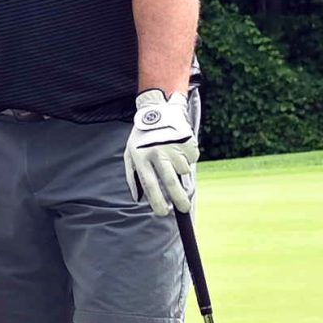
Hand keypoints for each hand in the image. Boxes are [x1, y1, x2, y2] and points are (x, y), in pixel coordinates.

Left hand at [123, 88, 197, 215]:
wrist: (158, 110)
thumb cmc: (142, 137)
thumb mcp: (130, 153)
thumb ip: (132, 176)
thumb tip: (138, 198)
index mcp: (141, 157)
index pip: (150, 184)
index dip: (157, 201)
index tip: (163, 212)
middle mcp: (157, 152)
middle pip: (170, 182)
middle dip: (178, 198)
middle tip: (185, 209)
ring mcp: (173, 146)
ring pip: (183, 171)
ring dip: (181, 172)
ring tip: (172, 159)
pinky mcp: (186, 141)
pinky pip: (192, 159)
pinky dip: (188, 159)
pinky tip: (179, 149)